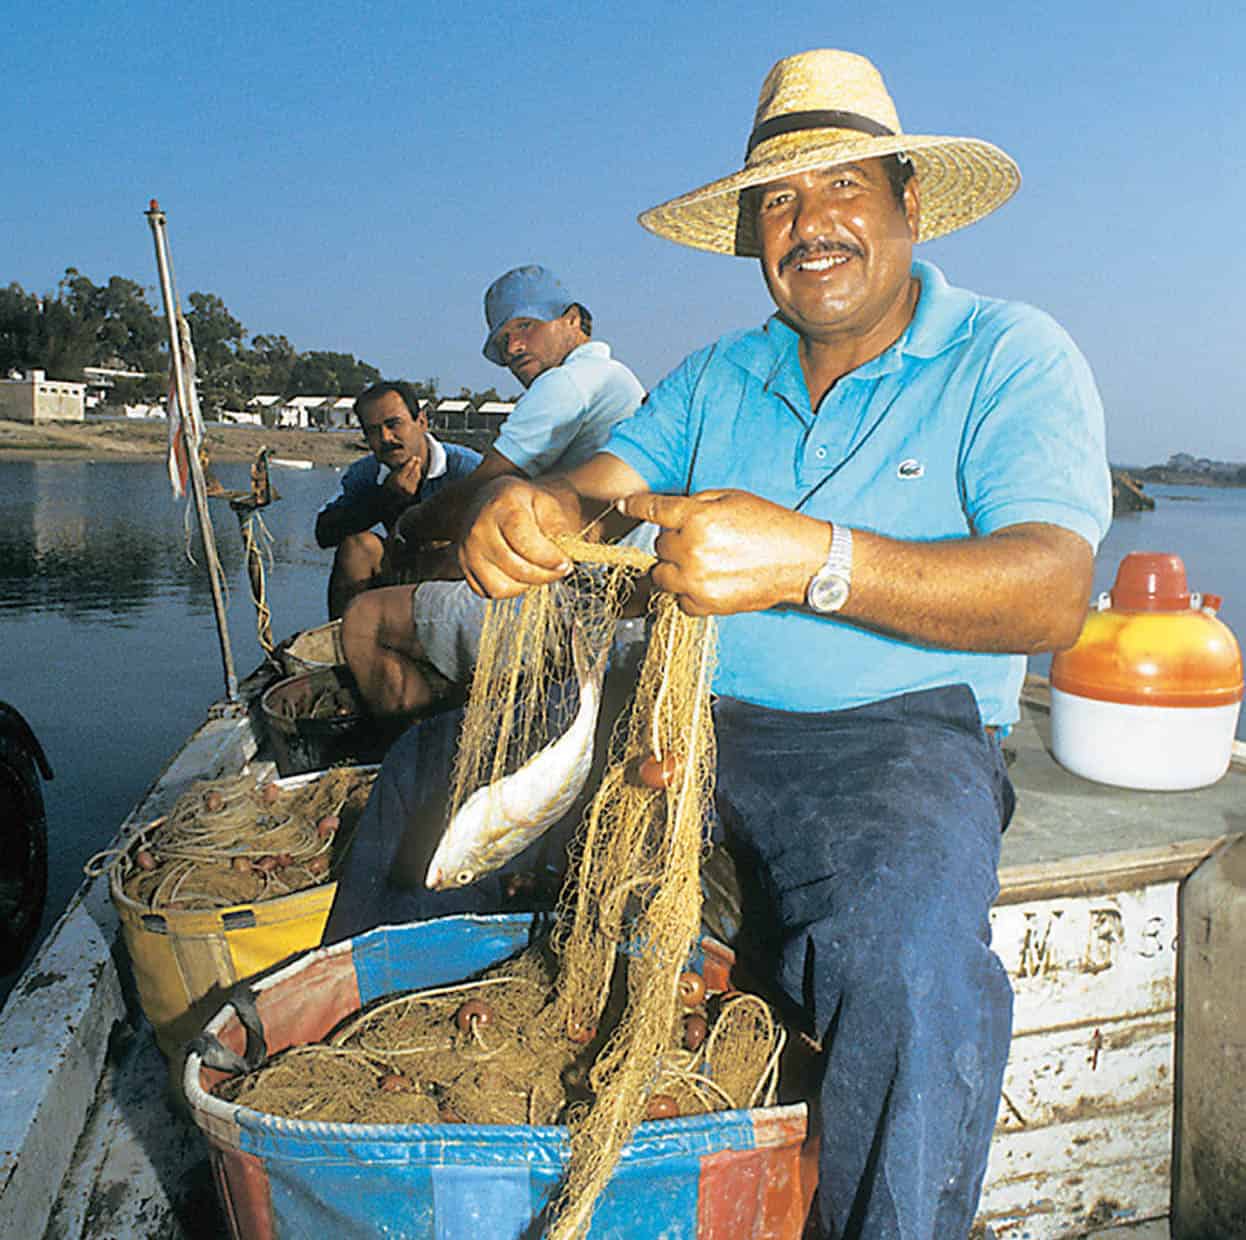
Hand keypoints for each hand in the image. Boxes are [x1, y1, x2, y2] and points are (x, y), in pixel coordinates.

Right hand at [383, 457, 423, 501]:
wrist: (387, 501)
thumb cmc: (387, 486)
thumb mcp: (390, 476)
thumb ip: (399, 469)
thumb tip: (409, 461)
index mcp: (397, 480)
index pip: (407, 468)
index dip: (411, 462)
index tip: (414, 457)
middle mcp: (404, 485)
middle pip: (413, 472)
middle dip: (416, 464)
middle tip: (418, 458)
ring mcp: (409, 490)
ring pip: (416, 477)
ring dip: (418, 470)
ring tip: (418, 464)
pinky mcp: (412, 493)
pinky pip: (416, 482)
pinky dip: (417, 476)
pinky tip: (417, 472)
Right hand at [459, 477, 579, 597]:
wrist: (493, 504)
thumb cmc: (525, 505)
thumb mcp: (547, 503)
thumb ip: (558, 524)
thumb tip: (565, 546)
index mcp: (501, 506)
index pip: (524, 541)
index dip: (548, 558)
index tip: (565, 563)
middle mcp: (478, 529)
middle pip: (515, 568)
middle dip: (545, 574)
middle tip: (560, 569)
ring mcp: (467, 551)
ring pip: (501, 587)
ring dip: (527, 584)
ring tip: (539, 569)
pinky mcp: (464, 569)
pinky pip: (490, 592)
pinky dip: (510, 589)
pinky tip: (520, 572)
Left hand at [617, 489, 829, 614]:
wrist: (801, 561)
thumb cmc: (770, 525)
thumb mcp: (731, 498)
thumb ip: (695, 503)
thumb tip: (666, 512)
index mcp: (698, 517)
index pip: (653, 509)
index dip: (635, 505)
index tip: (623, 505)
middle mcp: (692, 549)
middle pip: (659, 545)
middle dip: (674, 540)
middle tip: (703, 540)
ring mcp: (697, 580)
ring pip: (661, 575)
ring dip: (675, 568)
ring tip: (703, 562)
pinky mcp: (705, 604)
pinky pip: (678, 599)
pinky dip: (688, 592)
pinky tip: (711, 581)